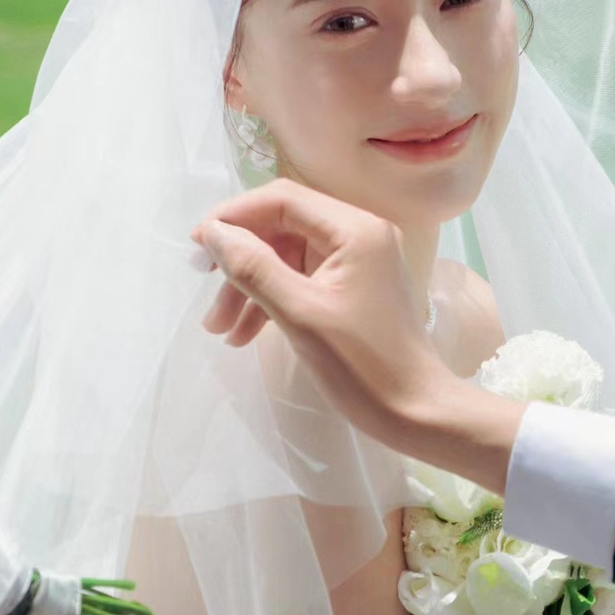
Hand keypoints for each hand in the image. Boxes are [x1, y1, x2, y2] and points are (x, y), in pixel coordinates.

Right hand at [192, 179, 524, 491]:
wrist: (417, 414)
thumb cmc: (363, 365)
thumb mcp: (299, 314)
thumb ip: (253, 267)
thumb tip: (213, 233)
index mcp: (355, 229)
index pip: (282, 200)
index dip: (234, 217)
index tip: (197, 247)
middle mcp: (360, 234)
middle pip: (282, 227)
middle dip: (240, 261)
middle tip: (205, 292)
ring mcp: (358, 261)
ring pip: (286, 257)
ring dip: (249, 287)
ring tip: (219, 329)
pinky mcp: (353, 288)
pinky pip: (301, 280)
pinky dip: (271, 301)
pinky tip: (244, 335)